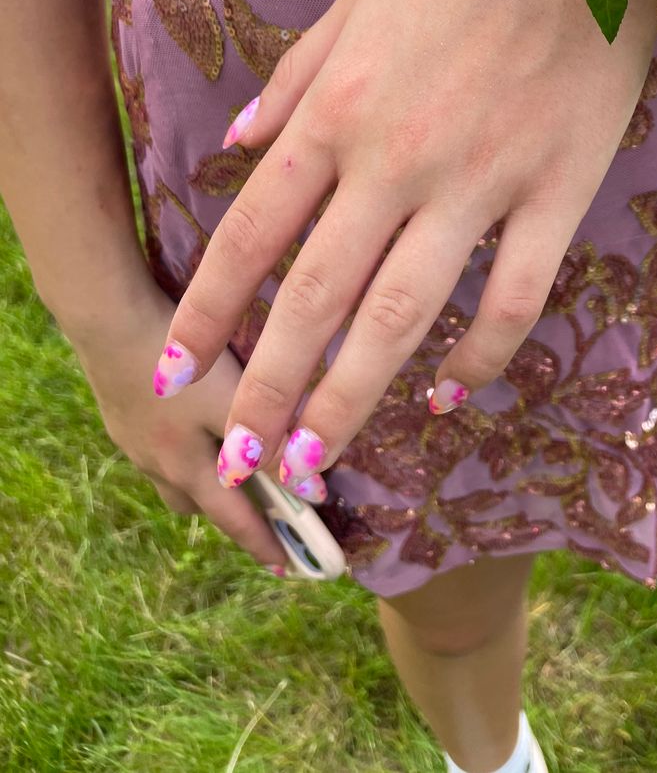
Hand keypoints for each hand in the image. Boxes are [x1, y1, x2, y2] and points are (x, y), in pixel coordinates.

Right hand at [70, 273, 288, 573]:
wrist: (108, 321)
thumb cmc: (178, 363)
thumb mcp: (230, 402)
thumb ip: (270, 441)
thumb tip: (314, 490)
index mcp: (186, 469)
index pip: (233, 520)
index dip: (262, 543)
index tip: (286, 569)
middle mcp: (156, 462)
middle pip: (197, 503)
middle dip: (229, 513)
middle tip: (261, 512)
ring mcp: (132, 438)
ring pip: (172, 476)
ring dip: (201, 480)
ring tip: (227, 465)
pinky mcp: (121, 411)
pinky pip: (156, 446)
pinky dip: (181, 448)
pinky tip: (189, 420)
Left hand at [157, 0, 656, 493]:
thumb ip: (295, 79)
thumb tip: (234, 147)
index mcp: (340, 105)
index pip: (251, 232)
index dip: (207, 314)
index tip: (175, 373)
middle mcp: (397, 156)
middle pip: (314, 297)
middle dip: (267, 391)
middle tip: (239, 466)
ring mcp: (482, 179)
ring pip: (403, 317)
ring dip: (353, 401)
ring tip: (318, 464)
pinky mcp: (560, 188)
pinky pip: (515, 297)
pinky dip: (482, 358)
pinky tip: (453, 396)